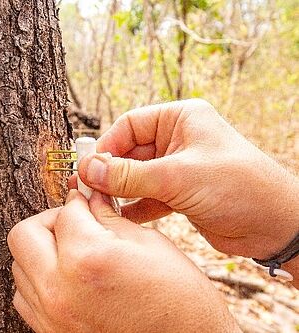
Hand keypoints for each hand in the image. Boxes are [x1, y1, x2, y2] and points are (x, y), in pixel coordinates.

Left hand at [7, 190, 239, 332]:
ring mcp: (51, 315)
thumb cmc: (178, 299)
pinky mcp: (50, 332)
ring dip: (41, 250)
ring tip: (71, 251)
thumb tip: (89, 198)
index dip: (79, 200)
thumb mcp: (148, 244)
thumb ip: (108, 216)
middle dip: (49, 221)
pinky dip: (39, 280)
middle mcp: (60, 289)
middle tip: (72, 222)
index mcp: (88, 258)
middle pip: (24, 234)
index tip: (86, 200)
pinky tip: (65, 277)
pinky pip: (24, 296)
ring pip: (19, 265)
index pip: (65, 212)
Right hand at [77, 99, 298, 260]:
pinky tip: (120, 217)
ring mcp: (178, 167)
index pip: (130, 125)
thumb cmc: (238, 186)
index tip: (89, 168)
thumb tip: (89, 170)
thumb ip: (129, 175)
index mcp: (181, 119)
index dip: (107, 146)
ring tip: (97, 204)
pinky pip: (147, 196)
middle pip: (130, 151)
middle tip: (87, 188)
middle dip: (109, 170)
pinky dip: (134, 206)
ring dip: (118, 189)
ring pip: (136, 175)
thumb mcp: (178, 176)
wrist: (276, 225)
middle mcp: (178, 140)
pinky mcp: (180, 193)